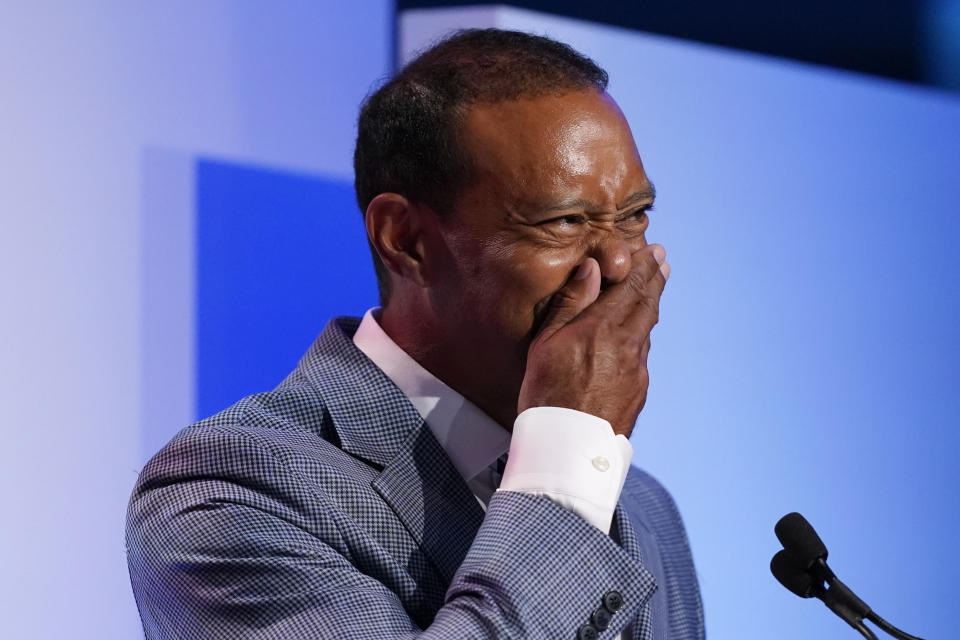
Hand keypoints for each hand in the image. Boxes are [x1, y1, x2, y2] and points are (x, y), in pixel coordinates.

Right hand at [517, 245, 669, 436]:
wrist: (570, 448)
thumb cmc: (547, 395)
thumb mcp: (547, 343)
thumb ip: (571, 302)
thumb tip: (591, 267)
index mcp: (603, 327)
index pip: (630, 286)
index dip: (642, 266)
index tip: (652, 250)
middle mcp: (627, 344)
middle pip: (647, 304)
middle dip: (654, 279)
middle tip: (662, 260)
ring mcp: (637, 369)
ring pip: (647, 328)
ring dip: (651, 304)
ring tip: (653, 288)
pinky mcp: (639, 390)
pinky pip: (643, 352)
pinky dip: (643, 333)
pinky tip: (639, 332)